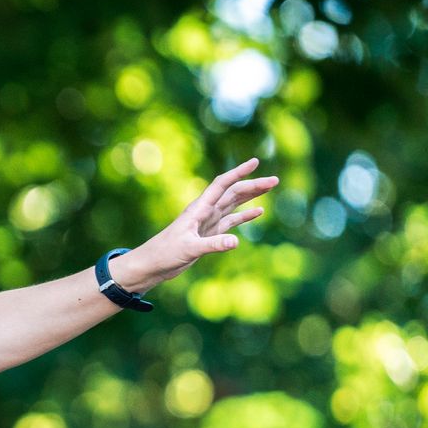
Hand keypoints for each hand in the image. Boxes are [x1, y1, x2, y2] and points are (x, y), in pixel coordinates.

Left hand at [119, 157, 278, 290]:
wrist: (152, 265)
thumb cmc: (165, 253)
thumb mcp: (190, 249)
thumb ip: (213, 245)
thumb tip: (236, 242)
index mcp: (199, 208)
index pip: (222, 184)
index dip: (238, 172)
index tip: (255, 162)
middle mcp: (205, 211)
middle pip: (232, 192)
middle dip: (253, 185)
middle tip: (275, 180)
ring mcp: (208, 222)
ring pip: (233, 204)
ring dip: (251, 196)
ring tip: (270, 187)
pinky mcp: (209, 234)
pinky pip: (231, 221)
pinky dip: (245, 216)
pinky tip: (259, 211)